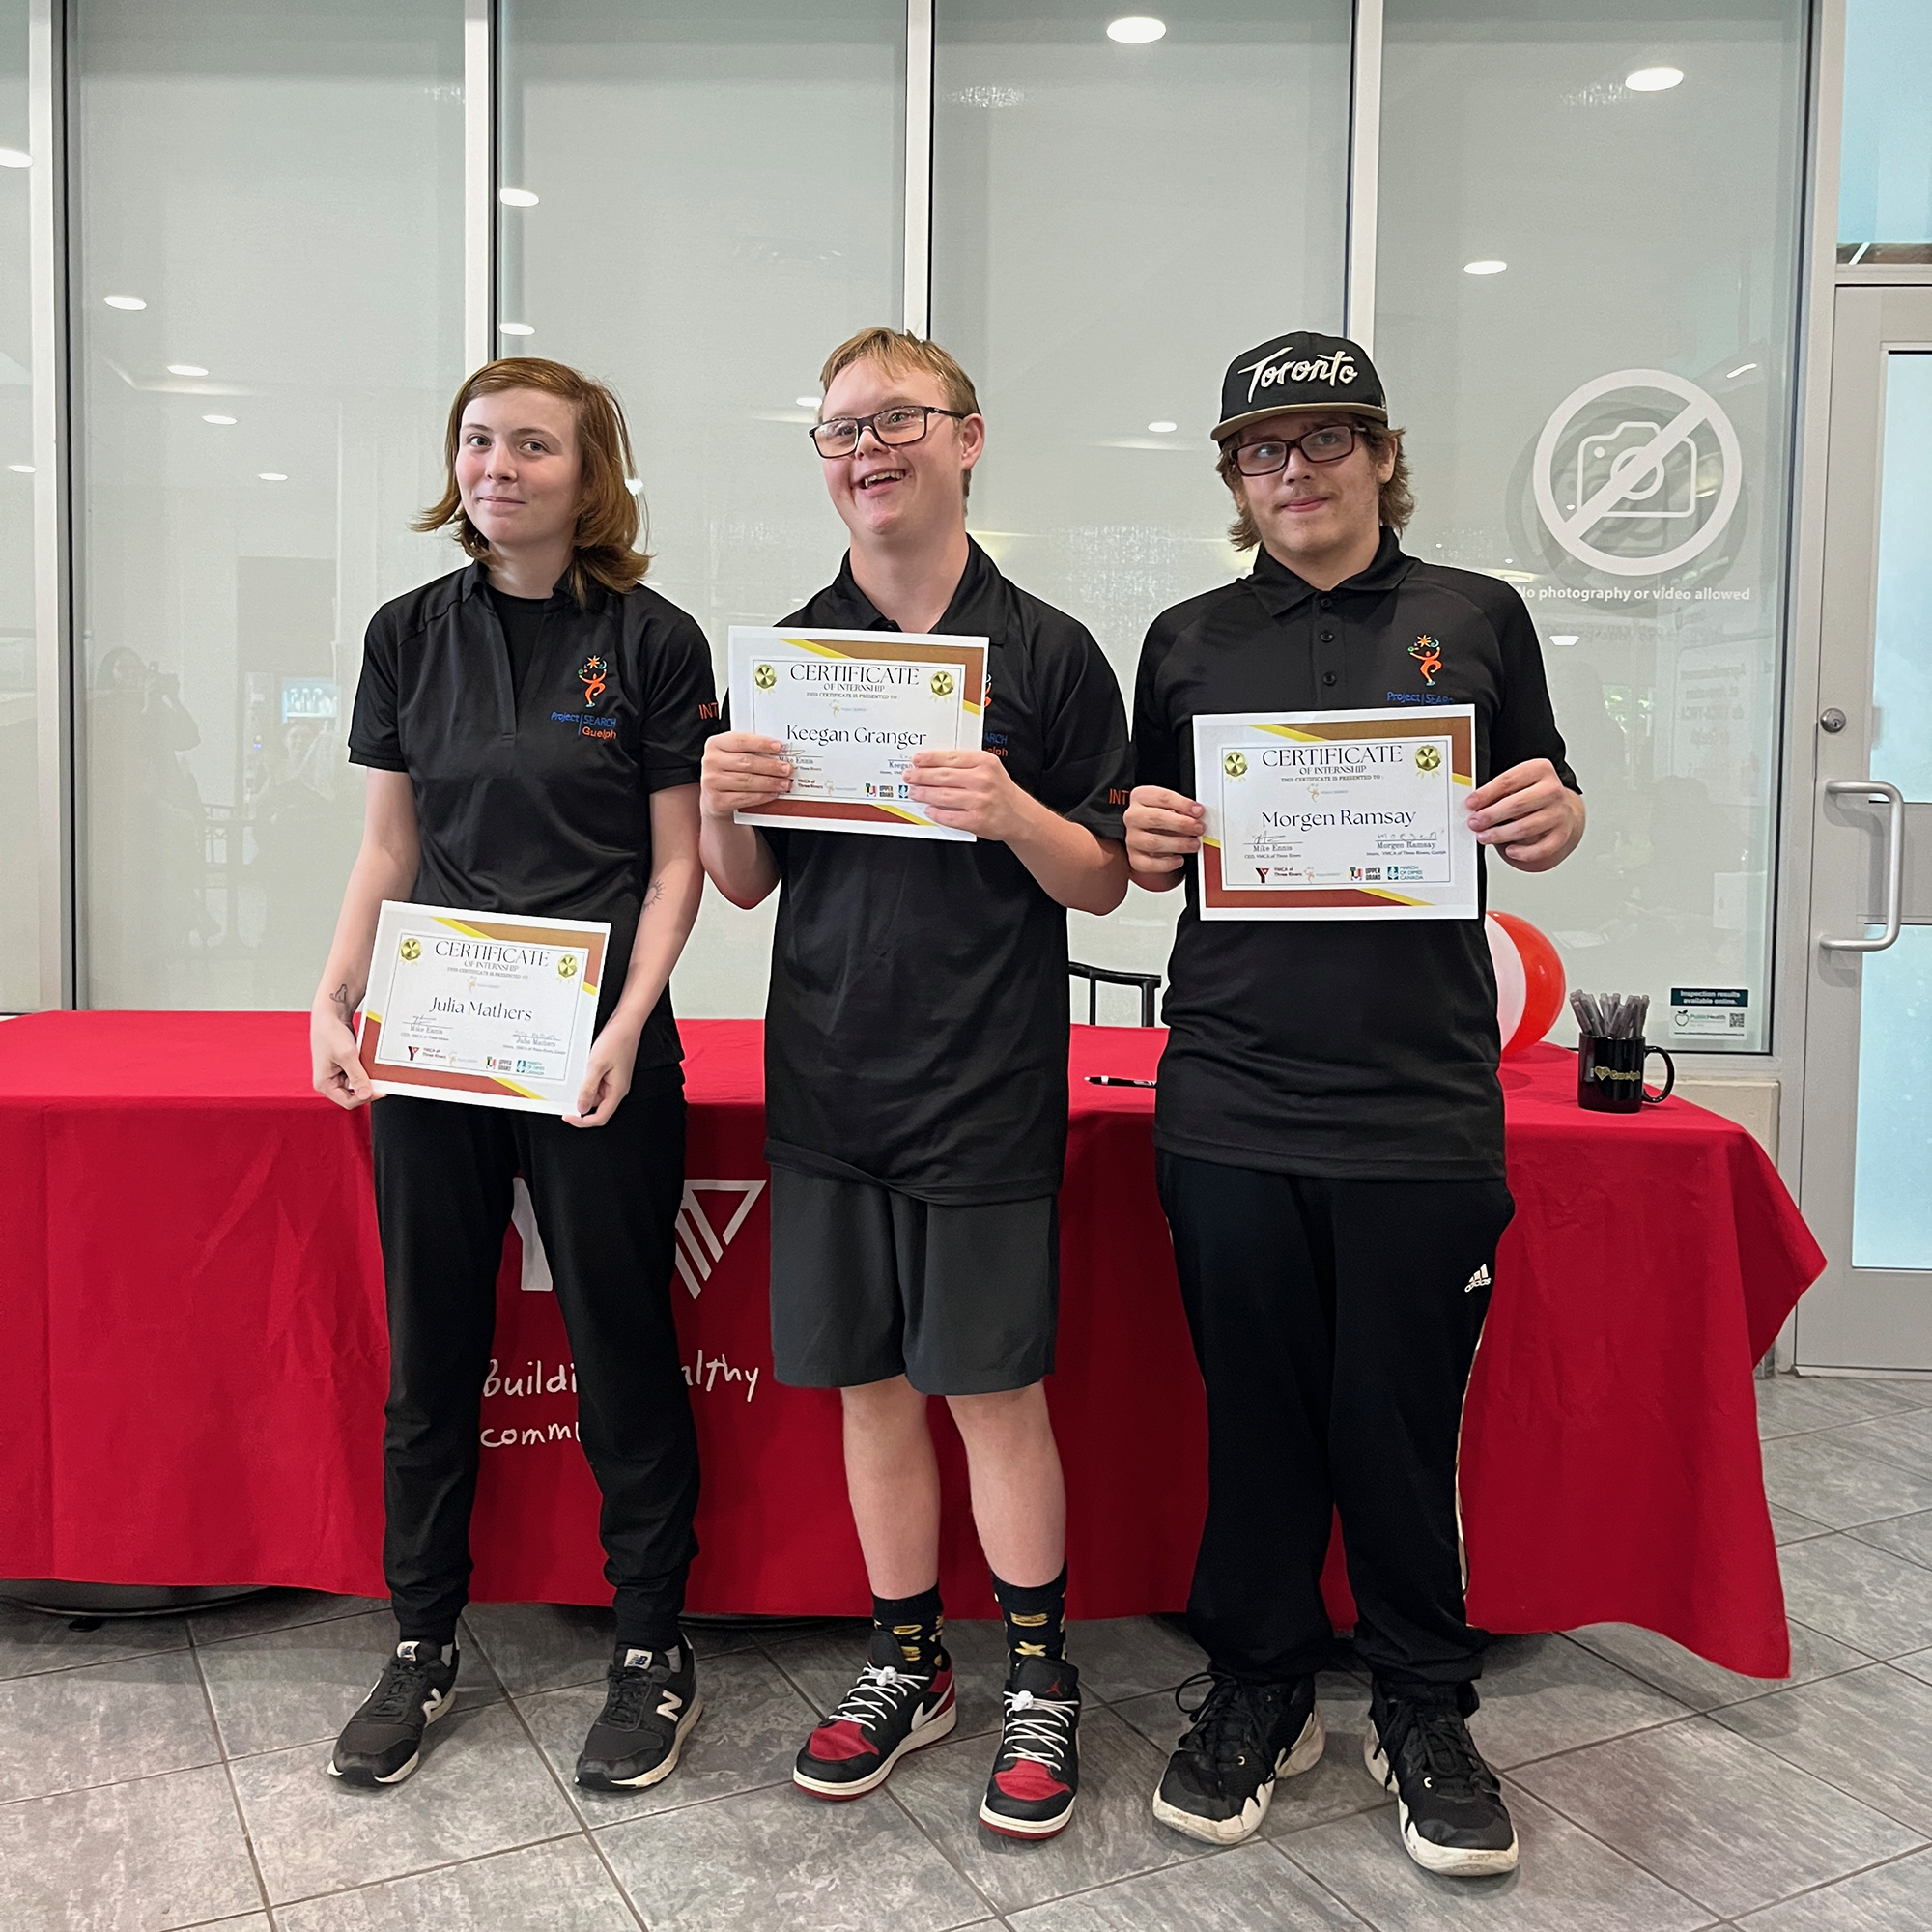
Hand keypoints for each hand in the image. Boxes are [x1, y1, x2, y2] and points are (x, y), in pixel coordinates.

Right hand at [311, 1006, 372, 1109]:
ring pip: (358, 1083)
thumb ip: (357, 1076)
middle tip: (380, 1079)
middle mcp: (329, 1081)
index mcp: (323, 1084)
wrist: (330, 1014)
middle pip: (354, 1094)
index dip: (365, 1098)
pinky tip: (369, 1062)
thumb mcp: (347, 1056)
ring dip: (368, 1077)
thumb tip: (366, 1095)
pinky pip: (359, 1073)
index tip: (380, 1090)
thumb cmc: (330, 1032)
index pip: (347, 1102)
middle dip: (367, 1086)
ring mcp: (337, 1074)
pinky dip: (366, 1069)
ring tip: (372, 1067)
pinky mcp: (344, 1066)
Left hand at [567, 1017, 640, 1127]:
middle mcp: (617, 1089)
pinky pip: (596, 1085)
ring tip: (574, 1080)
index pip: (600, 1117)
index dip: (583, 1121)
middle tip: (566, 1099)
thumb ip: (588, 1089)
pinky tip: (581, 1073)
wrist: (626, 1025)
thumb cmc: (616, 1041)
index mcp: (617, 1091)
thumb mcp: (596, 1065)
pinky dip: (586, 1082)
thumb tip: (581, 1107)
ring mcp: (614, 1082)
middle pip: (597, 1109)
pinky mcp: (611, 1074)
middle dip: (581, 1106)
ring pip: (596, 1096)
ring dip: (583, 1092)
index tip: (568, 1116)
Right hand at [701, 732, 791, 820]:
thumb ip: (752, 751)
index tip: (779, 747)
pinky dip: (761, 796)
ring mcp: (711, 782)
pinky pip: (744, 798)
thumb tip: (779, 753)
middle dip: (770, 766)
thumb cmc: (730, 771)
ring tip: (784, 783)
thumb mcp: (735, 755)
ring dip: (769, 783)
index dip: (761, 743)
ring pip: (746, 781)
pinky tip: (772, 794)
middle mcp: (711, 761)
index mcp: (715, 744)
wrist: (715, 798)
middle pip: (746, 762)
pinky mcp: (717, 800)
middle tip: (787, 769)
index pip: (741, 741)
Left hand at [906, 749, 1035, 841]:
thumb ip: (965, 764)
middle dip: (922, 776)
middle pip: (943, 776)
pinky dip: (936, 813)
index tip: (917, 760)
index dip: (930, 759)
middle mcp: (983, 780)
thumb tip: (933, 764)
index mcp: (985, 762)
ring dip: (924, 793)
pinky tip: (929, 809)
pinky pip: (949, 816)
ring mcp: (980, 801)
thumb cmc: (1000, 790)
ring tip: (914, 792)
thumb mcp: (989, 768)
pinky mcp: (977, 820)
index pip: (951, 758)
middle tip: (910, 776)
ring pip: (943, 796)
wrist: (1019, 815)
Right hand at [1124, 785, 1204, 872]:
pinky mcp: (1134, 857)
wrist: (1150, 836)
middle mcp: (1133, 817)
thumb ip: (1182, 808)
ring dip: (1178, 844)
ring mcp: (1132, 838)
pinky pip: (1149, 863)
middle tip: (1198, 828)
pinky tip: (1179, 859)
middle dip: (1181, 824)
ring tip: (1193, 845)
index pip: (1162, 798)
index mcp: (1141, 797)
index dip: (1183, 804)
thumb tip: (1197, 815)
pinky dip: (1167, 863)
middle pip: (1156, 818)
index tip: (1198, 811)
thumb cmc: (1163, 819)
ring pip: (1153, 842)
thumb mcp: (1171, 806)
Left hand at [1466, 758, 1584, 870]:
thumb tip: (1474, 806)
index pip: (1508, 781)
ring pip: (1526, 827)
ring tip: (1484, 837)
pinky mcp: (1562, 834)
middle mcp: (1553, 790)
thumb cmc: (1532, 798)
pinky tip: (1510, 851)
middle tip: (1475, 823)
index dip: (1486, 794)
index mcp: (1539, 770)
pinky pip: (1542, 848)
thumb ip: (1497, 793)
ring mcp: (1560, 813)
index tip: (1470, 804)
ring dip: (1500, 834)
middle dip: (1491, 815)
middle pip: (1517, 804)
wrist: (1562, 812)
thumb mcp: (1516, 786)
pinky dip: (1524, 853)